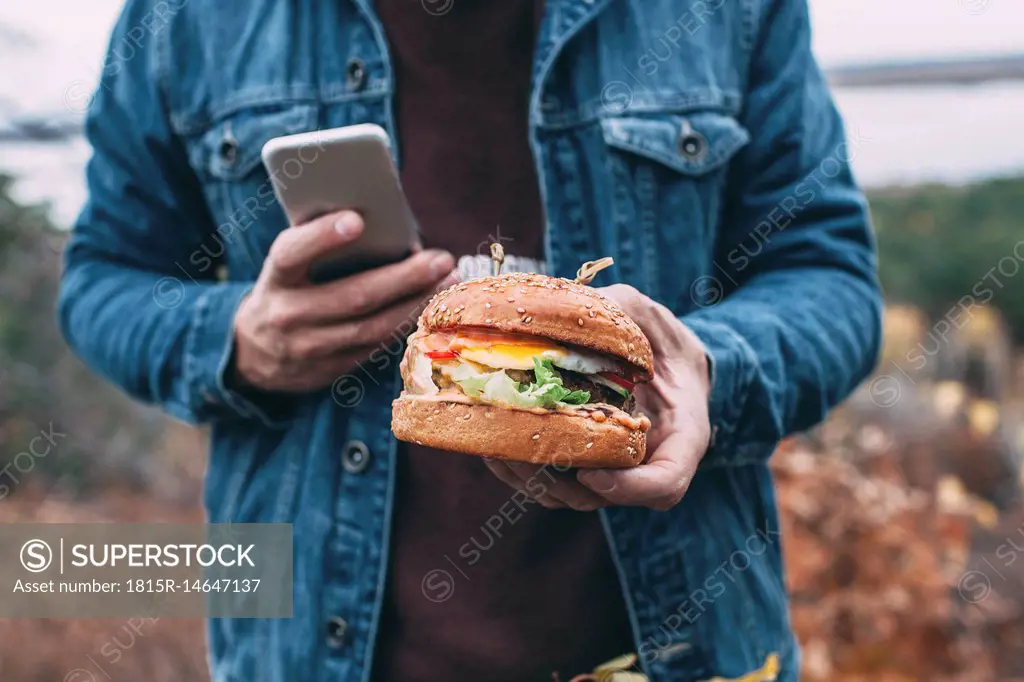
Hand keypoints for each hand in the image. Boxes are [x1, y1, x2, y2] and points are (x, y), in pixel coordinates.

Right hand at [232, 210, 457, 391]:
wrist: (254, 353)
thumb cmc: (286, 289)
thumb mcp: (288, 266)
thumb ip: (318, 246)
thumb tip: (381, 221)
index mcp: (275, 278)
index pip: (292, 254)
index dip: (323, 237)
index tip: (358, 220)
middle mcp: (288, 315)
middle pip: (353, 296)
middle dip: (404, 277)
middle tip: (441, 258)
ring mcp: (310, 347)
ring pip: (372, 327)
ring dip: (416, 303)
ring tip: (448, 281)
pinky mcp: (331, 369)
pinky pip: (376, 346)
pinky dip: (406, 324)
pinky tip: (431, 305)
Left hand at [484, 284, 710, 510]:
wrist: (658, 360)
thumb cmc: (656, 337)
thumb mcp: (648, 314)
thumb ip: (622, 309)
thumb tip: (580, 302)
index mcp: (682, 435)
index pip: (665, 483)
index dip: (628, 488)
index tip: (591, 475)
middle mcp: (647, 463)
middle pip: (604, 496)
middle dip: (559, 484)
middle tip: (522, 457)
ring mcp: (612, 469)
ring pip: (570, 496)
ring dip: (532, 481)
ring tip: (498, 450)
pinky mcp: (581, 465)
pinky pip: (552, 483)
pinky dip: (522, 473)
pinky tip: (493, 445)